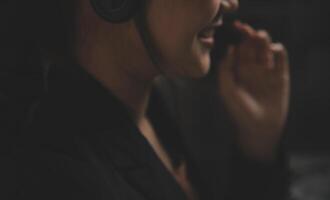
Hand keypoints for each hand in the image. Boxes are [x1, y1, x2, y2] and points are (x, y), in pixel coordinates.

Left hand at [217, 21, 289, 160]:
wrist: (258, 127)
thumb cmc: (239, 111)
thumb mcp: (226, 91)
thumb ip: (225, 70)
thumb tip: (230, 48)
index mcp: (238, 71)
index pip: (239, 49)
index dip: (238, 39)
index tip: (237, 30)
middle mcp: (252, 69)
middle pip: (252, 46)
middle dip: (250, 36)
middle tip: (250, 31)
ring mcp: (266, 72)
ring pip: (265, 49)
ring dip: (264, 40)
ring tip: (260, 37)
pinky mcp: (280, 76)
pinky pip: (280, 58)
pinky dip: (278, 50)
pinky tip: (272, 50)